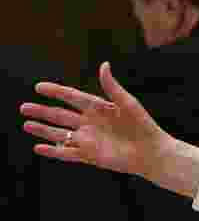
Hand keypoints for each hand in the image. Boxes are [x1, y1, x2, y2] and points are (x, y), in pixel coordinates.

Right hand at [21, 62, 173, 178]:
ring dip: (43, 130)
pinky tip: (38, 148)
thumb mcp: (128, 103)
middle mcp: (91, 123)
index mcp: (99, 108)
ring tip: (26, 125)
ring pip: (61, 134)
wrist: (153, 153)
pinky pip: (68, 153)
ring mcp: (89, 140)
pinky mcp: (91, 156)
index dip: (56, 92)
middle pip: (61, 116)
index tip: (39, 87)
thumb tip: (104, 64)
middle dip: (42, 111)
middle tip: (23, 107)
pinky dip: (53, 151)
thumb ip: (112, 86)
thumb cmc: (144, 127)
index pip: (72, 97)